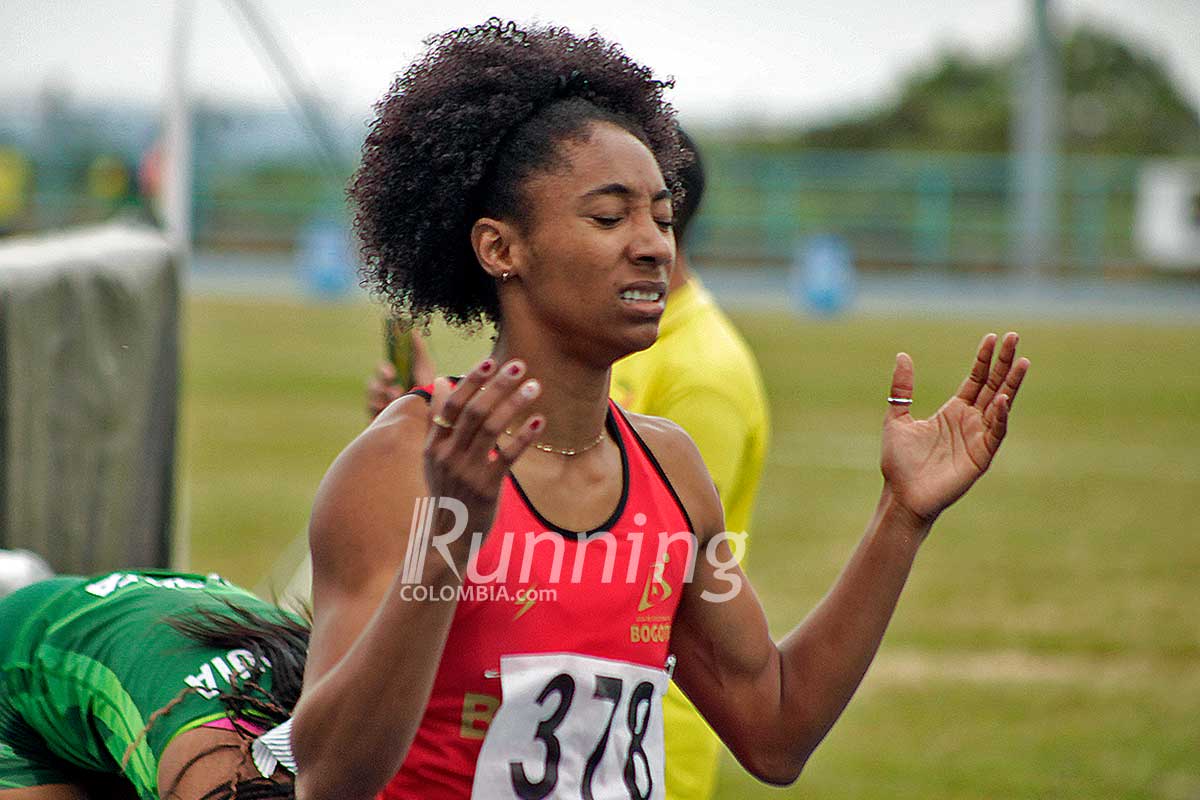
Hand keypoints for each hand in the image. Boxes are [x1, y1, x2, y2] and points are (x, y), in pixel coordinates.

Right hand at [366, 332, 436, 418]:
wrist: (434, 415)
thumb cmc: (428, 389)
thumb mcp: (425, 367)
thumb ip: (418, 349)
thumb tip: (411, 330)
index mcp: (392, 378)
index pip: (381, 371)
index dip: (383, 370)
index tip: (391, 373)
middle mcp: (384, 392)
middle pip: (372, 386)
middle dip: (381, 388)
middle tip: (396, 392)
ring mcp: (381, 407)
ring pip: (372, 401)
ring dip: (384, 402)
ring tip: (399, 405)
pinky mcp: (380, 421)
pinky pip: (373, 416)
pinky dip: (381, 414)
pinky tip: (390, 414)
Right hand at [423, 358, 544, 543]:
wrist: (448, 536)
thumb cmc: (448, 490)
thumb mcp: (435, 456)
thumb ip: (439, 420)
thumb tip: (444, 382)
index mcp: (434, 444)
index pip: (452, 404)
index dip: (471, 381)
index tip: (489, 361)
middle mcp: (448, 455)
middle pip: (474, 411)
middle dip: (497, 385)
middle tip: (519, 365)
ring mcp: (467, 472)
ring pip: (492, 429)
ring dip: (514, 404)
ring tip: (535, 386)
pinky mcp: (487, 488)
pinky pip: (508, 456)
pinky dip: (524, 437)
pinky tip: (539, 420)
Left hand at [880, 332, 1029, 523]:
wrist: (901, 495)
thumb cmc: (899, 462)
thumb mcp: (897, 418)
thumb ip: (902, 388)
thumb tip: (902, 355)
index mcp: (953, 411)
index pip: (975, 379)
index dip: (983, 359)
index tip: (992, 337)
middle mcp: (970, 422)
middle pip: (992, 385)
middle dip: (1004, 363)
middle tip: (1015, 336)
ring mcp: (978, 438)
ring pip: (1000, 405)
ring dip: (1011, 384)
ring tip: (1023, 361)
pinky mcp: (981, 456)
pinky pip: (995, 433)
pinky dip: (1000, 416)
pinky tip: (1002, 398)